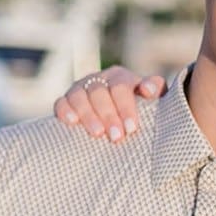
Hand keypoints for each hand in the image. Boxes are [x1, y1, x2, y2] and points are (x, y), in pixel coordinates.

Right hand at [52, 66, 166, 140]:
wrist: (118, 118)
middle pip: (99, 93)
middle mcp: (99, 80)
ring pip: (79, 96)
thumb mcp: (151, 99)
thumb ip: (155, 89)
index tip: (131, 128)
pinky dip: (65, 110)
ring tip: (97, 134)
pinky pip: (61, 102)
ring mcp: (80, 89)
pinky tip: (72, 122)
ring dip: (88, 115)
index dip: (126, 107)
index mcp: (120, 77)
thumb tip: (148, 89)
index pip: (121, 87)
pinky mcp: (65, 101)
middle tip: (117, 137)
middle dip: (108, 116)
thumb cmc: (140, 110)